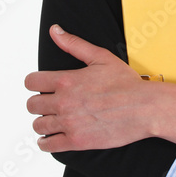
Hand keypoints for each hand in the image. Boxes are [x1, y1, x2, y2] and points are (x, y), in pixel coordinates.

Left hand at [24, 25, 149, 151]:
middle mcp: (64, 102)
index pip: (31, 82)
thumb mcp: (100, 57)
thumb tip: (55, 31)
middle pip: (32, 105)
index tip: (41, 86)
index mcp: (67, 80)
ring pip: (38, 125)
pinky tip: (49, 138)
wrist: (144, 108)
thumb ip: (74, 44)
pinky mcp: (76, 141)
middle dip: (39, 103)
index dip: (34, 83)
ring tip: (50, 120)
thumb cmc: (126, 83)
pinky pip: (48, 145)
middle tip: (48, 103)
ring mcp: (69, 123)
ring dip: (42, 122)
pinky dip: (45, 142)